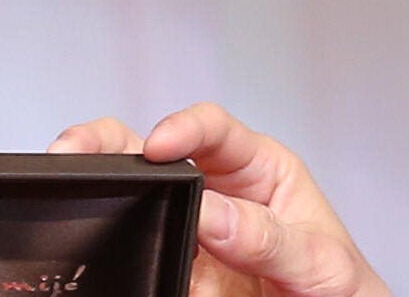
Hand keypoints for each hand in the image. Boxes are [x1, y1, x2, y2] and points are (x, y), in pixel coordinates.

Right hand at [47, 105, 388, 296]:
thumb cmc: (339, 285)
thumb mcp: (319, 258)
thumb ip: (267, 237)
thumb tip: (210, 212)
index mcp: (260, 171)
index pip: (217, 132)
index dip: (185, 127)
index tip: (159, 144)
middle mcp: (218, 195)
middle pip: (154, 153)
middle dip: (109, 143)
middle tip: (75, 151)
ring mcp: (189, 238)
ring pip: (132, 202)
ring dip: (99, 195)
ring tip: (68, 196)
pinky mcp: (174, 277)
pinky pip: (137, 261)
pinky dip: (113, 255)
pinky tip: (98, 255)